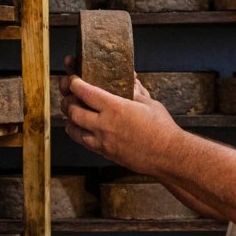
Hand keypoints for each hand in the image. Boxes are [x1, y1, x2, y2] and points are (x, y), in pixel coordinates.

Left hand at [61, 74, 177, 173]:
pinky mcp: (105, 153)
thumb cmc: (162, 129)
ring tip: (72, 112)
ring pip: (73, 129)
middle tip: (69, 95)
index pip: (85, 92)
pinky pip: (83, 142)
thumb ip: (135, 91)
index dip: (74, 84)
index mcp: (115, 108)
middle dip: (67, 101)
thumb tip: (131, 81)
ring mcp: (103, 141)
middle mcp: (105, 125)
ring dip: (69, 119)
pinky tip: (81, 128)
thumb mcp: (149, 103)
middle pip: (73, 111)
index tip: (73, 80)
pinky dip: (77, 133)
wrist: (168, 155)